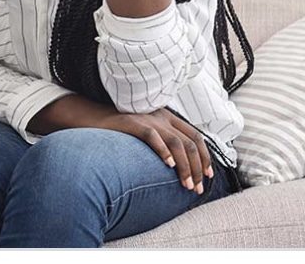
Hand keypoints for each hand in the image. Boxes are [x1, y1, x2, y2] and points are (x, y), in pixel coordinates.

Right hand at [98, 108, 213, 193]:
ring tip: (186, 185)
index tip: (208, 175)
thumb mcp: (148, 131)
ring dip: (185, 167)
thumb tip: (180, 166)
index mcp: (168, 118)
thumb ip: (164, 141)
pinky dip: (163, 151)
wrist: (95, 117)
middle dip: (197, 168)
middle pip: (189, 143)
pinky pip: (152, 136)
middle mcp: (162, 117)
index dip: (205, 157)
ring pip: (176, 143)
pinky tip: (168, 165)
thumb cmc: (122, 130)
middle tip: (197, 188)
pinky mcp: (133, 123)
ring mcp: (148, 119)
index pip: (196, 136)